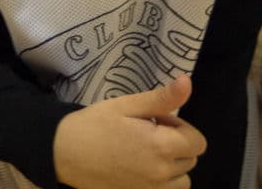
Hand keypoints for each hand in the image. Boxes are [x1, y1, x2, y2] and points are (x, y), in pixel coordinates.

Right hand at [52, 75, 206, 187]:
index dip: (180, 126)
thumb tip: (188, 81)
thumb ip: (161, 98)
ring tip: (145, 153)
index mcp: (161, 146)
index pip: (198, 141)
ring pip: (182, 180)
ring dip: (172, 166)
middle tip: (146, 132)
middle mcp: (161, 173)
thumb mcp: (127, 105)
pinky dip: (161, 182)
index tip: (156, 120)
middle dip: (175, 143)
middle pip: (191, 159)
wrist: (63, 152)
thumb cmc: (95, 124)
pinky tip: (140, 168)